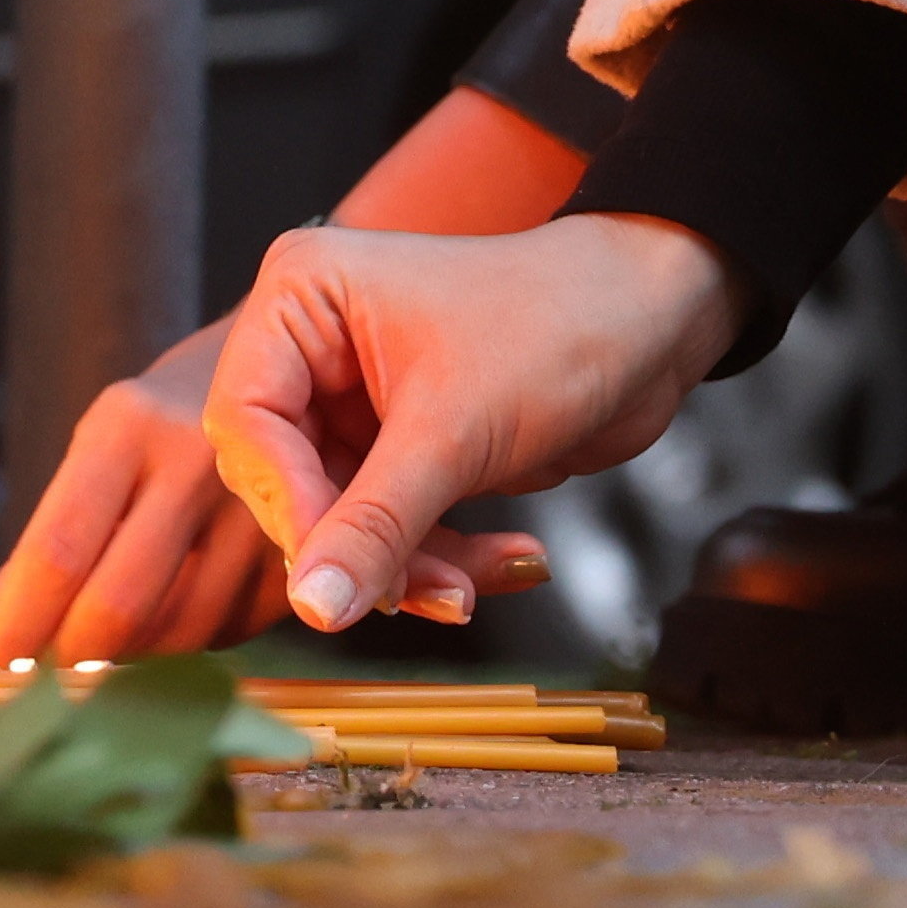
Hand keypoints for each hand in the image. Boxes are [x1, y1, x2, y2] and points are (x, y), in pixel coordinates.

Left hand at [0, 311, 267, 663]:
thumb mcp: (95, 457)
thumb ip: (25, 561)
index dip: (11, 629)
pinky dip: (194, 647)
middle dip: (67, 667)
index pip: (55, 550)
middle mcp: (196, 456)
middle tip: (34, 698)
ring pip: (179, 632)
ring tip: (106, 657)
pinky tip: (177, 625)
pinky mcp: (305, 542)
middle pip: (116, 603)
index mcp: (126, 424)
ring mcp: (262, 501)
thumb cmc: (166, 420)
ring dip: (132, 666)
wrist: (283, 362)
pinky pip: (234, 632)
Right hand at [201, 214, 732, 635]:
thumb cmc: (559, 324)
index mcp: (302, 299)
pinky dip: (444, 554)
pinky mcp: (406, 440)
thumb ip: (375, 524)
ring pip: (346, 516)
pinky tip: (512, 562)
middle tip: (417, 592)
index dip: (288, 506)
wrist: (659, 318)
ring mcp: (359, 396)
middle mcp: (316, 343)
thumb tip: (313, 608)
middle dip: (361, 545)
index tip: (332, 573)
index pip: (247, 423)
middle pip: (290, 480)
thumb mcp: (455, 431)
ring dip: (410, 565)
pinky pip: (396, 521)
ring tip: (470, 591)